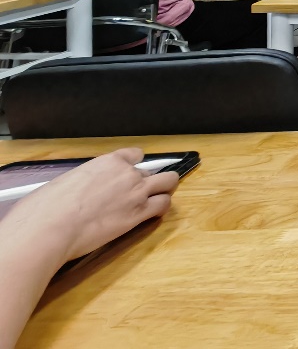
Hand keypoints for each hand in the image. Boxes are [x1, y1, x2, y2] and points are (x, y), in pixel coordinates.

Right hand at [7, 149, 178, 263]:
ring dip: (165, 190)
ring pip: (168, 183)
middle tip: (142, 192)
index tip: (131, 172)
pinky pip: (163, 205)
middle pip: (152, 170)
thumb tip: (77, 193)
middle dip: (149, 180)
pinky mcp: (138, 214)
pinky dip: (162, 208)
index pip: (134, 154)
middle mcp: (126, 173)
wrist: (50, 227)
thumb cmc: (46, 206)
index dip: (134, 164)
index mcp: (107, 161)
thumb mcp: (65, 182)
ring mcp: (136, 192)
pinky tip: (155, 214)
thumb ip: (82, 183)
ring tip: (159, 199)